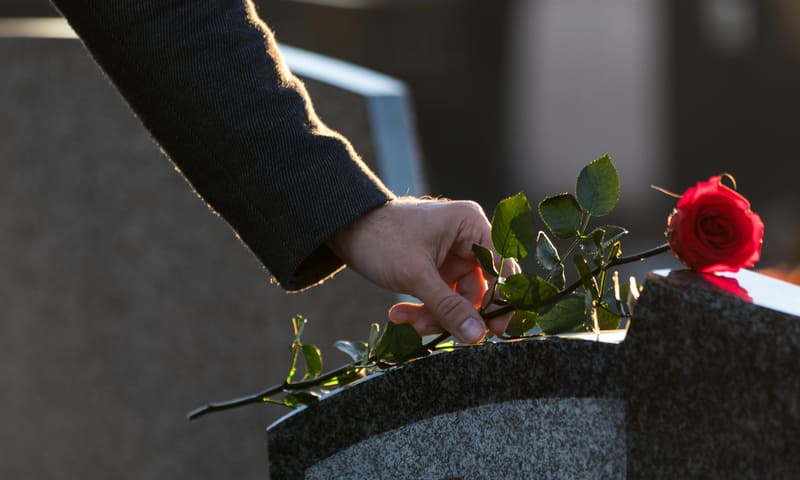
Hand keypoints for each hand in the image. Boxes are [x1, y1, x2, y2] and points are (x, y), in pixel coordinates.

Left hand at [328, 197, 515, 342]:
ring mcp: (452, 256)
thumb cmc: (381, 239)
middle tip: (436, 331)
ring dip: (434, 316)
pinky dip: (425, 310)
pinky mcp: (437, 269)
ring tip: (405, 321)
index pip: (502, 265)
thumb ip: (449, 306)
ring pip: (458, 299)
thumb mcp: (416, 275)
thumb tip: (477, 335)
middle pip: (481, 288)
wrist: (344, 229)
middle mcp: (467, 238)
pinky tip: (399, 315)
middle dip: (455, 313)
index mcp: (470, 225)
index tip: (495, 330)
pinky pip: (442, 298)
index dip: (502, 298)